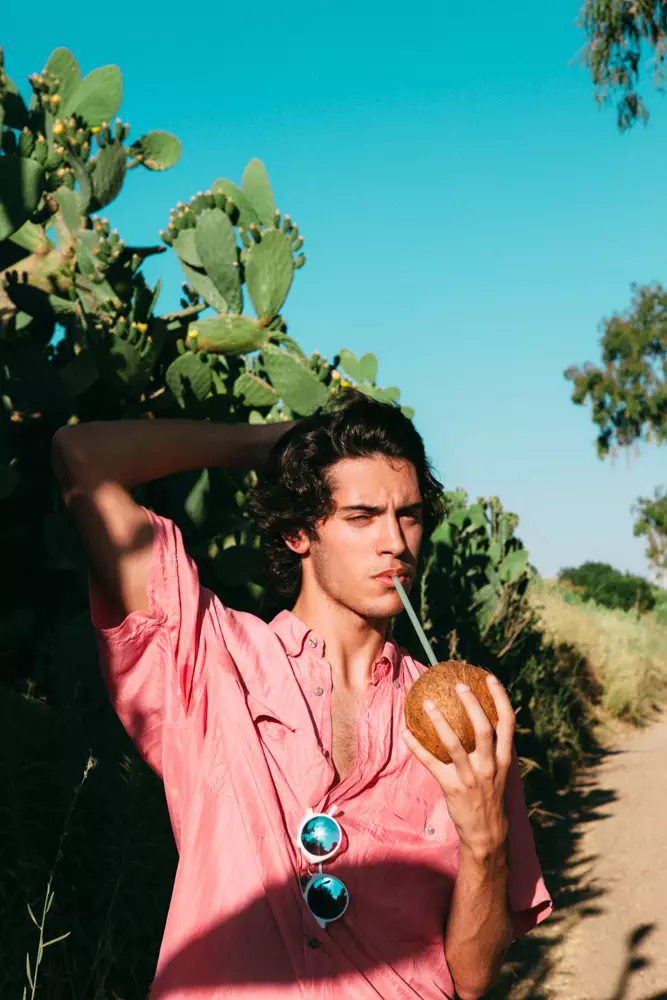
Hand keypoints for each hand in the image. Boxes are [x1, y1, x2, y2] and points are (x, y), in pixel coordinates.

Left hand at [402, 675, 514, 861]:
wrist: (487, 834)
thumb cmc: (490, 797)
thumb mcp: (500, 773)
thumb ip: (493, 750)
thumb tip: (480, 720)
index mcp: (505, 759)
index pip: (508, 723)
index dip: (500, 698)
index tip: (489, 678)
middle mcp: (490, 766)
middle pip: (483, 728)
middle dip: (472, 704)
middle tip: (459, 684)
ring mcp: (471, 777)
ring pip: (454, 744)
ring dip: (440, 721)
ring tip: (428, 702)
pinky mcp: (452, 788)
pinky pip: (431, 763)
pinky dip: (417, 747)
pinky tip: (406, 733)